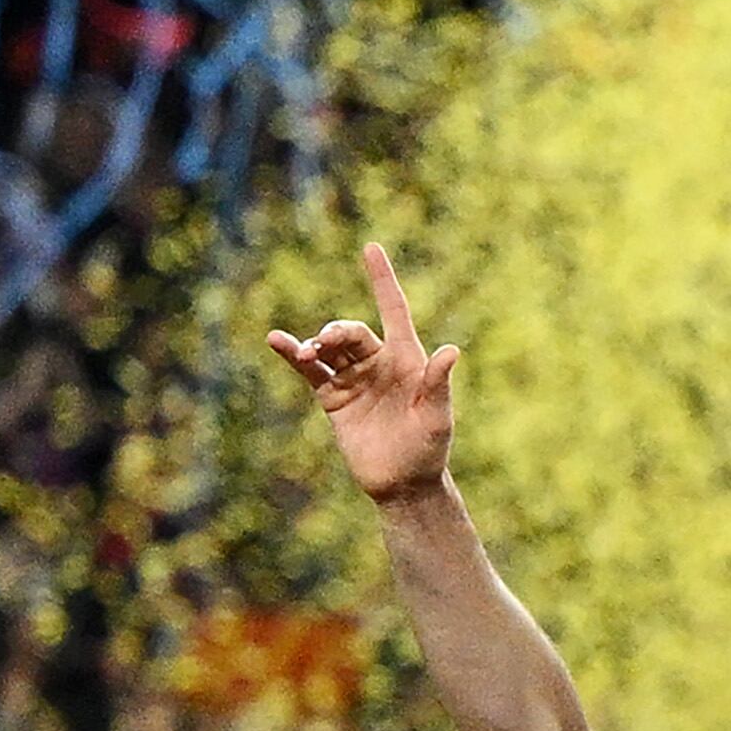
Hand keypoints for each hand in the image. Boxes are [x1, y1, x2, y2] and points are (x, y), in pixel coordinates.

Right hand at [266, 244, 461, 503]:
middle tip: (324, 344)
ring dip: (314, 344)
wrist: (402, 483)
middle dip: (336, 332)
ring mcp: (354, 378)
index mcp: (408, 359)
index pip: (394, 310)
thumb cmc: (429, 449)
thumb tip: (452, 351)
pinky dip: (294, 354)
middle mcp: (379, 362)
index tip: (370, 247)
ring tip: (306, 352)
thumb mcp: (437, 417)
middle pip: (352, 331)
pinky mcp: (333, 397)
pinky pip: (310, 370)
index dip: (382, 279)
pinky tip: (278, 341)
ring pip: (329, 348)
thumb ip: (438, 384)